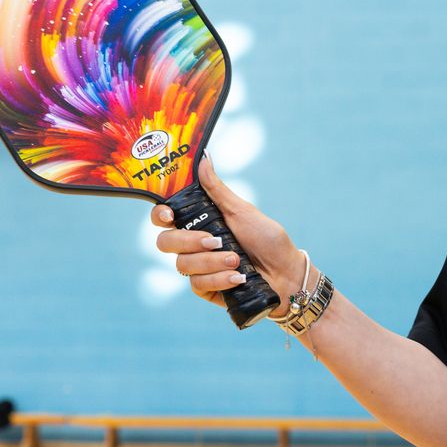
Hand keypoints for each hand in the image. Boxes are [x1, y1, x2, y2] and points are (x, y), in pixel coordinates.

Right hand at [153, 155, 304, 308]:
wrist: (286, 274)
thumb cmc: (267, 239)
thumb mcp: (242, 211)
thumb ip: (217, 190)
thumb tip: (203, 158)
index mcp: (200, 221)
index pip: (165, 217)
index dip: (160, 215)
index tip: (170, 217)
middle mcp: (194, 244)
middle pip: (165, 242)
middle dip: (190, 241)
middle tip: (216, 241)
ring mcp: (198, 267)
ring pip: (182, 265)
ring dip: (213, 262)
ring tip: (237, 261)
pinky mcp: (205, 288)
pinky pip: (197, 284)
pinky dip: (219, 279)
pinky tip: (237, 278)